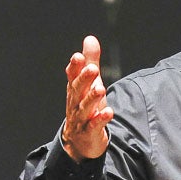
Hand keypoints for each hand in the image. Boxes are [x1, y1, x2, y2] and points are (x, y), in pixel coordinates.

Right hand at [61, 35, 112, 161]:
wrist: (79, 141)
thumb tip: (90, 38)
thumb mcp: (88, 83)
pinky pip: (94, 125)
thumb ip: (90, 61)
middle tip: (92, 69)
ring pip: (85, 107)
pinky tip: (109, 112)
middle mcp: (75, 103)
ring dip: (92, 98)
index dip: (74, 67)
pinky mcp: (89, 132)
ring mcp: (81, 118)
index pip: (72, 76)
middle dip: (84, 79)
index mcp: (74, 90)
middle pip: (78, 90)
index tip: (78, 56)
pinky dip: (100, 119)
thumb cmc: (85, 106)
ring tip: (100, 89)